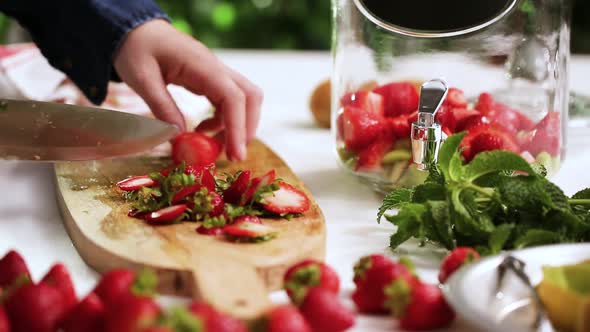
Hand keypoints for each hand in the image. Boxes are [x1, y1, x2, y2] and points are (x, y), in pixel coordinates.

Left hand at [114, 19, 262, 160]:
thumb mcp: (142, 79)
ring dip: (236, 125)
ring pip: (243, 100)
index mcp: (201, 65)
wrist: (135, 29)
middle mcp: (215, 67)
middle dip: (247, 128)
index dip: (238, 127)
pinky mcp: (210, 79)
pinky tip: (203, 130)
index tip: (235, 154)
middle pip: (250, 97)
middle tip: (233, 155)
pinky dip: (223, 120)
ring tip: (214, 146)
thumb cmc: (136, 49)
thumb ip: (162, 107)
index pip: (233, 97)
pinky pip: (228, 101)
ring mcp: (215, 72)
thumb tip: (180, 137)